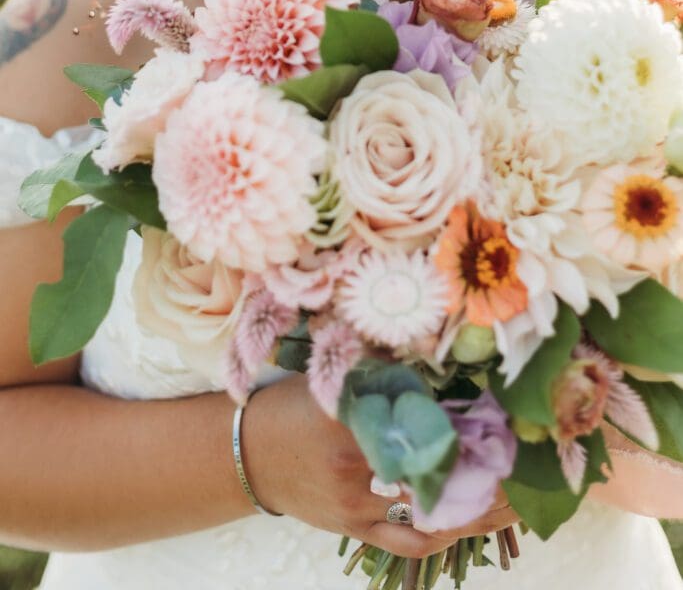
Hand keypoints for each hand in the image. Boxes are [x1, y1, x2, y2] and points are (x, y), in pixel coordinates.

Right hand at [240, 374, 511, 558]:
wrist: (242, 454)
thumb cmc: (289, 406)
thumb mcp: (330, 376)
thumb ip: (380, 367)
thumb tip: (434, 348)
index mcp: (348, 416)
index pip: (419, 416)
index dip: (464, 416)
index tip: (501, 410)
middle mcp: (353, 464)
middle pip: (433, 464)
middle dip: (482, 463)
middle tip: (523, 452)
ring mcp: (355, 505)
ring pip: (430, 509)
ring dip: (477, 504)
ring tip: (518, 491)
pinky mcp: (354, 529)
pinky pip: (410, 539)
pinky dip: (447, 531)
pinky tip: (479, 520)